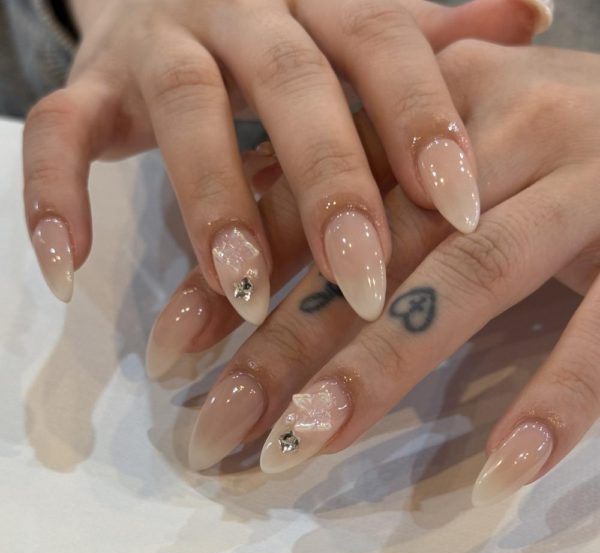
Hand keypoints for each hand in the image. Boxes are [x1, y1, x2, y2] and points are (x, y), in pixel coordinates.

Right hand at [24, 0, 545, 323]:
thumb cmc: (286, 35)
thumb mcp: (357, 28)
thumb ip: (434, 32)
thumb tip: (532, 14)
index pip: (384, 44)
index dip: (421, 122)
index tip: (462, 212)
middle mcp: (239, 9)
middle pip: (291, 85)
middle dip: (326, 186)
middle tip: (361, 283)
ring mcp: (155, 46)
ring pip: (183, 113)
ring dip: (211, 207)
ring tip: (241, 293)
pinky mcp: (89, 87)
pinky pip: (58, 134)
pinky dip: (53, 197)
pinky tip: (68, 271)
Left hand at [184, 42, 599, 508]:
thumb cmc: (545, 133)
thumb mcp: (443, 141)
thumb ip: (362, 181)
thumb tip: (257, 237)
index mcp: (428, 106)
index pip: (310, 194)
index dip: (239, 268)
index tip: (173, 350)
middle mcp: (495, 129)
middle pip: (368, 246)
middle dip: (284, 342)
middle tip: (218, 426)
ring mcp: (579, 178)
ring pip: (461, 279)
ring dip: (379, 369)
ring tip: (305, 445)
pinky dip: (557, 395)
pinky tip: (502, 467)